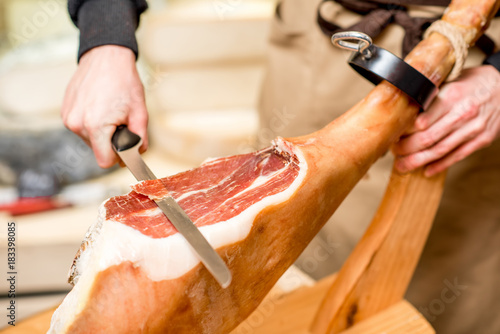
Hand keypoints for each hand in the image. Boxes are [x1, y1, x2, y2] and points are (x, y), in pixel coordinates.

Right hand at [61, 45, 147, 167]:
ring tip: (110, 111)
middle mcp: (76, 124)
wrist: (106, 56)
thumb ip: (140, 139)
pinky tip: (99, 106)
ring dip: (102, 132)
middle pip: (98, 150)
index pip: (105, 161)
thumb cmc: (125, 82)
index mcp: (95, 127)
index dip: (119, 156)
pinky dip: (92, 122)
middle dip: (111, 141)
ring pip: (90, 139)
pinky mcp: (65, 110)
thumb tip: (136, 156)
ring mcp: (68, 117)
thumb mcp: (140, 112)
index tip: (127, 145)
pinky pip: (81, 127)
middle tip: (120, 120)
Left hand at [393, 65, 499, 176]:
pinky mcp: (482, 140)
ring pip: (440, 150)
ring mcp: (474, 128)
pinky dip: (440, 165)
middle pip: (428, 138)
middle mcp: (463, 113)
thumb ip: (430, 96)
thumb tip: (403, 110)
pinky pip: (457, 156)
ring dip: (418, 160)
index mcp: (451, 96)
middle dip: (407, 149)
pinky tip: (426, 170)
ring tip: (403, 165)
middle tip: (394, 152)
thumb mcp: (450, 81)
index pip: (421, 120)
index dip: (403, 132)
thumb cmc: (472, 83)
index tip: (392, 136)